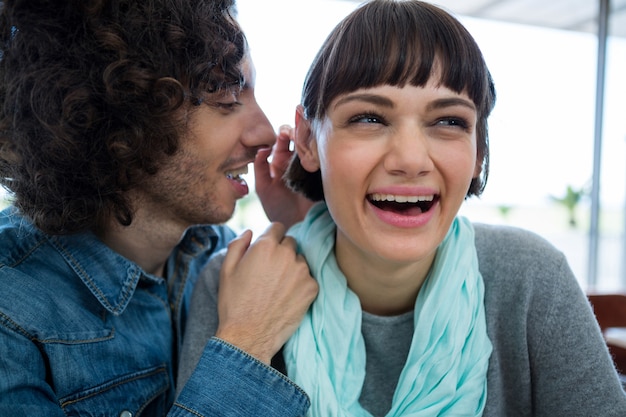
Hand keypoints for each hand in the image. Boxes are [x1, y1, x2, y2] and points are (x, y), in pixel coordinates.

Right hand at [215, 223, 317, 363]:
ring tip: (277, 288)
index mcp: (265, 245)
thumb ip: (238, 244)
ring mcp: (302, 271)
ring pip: (300, 261)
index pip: (277, 227)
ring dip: (292, 268)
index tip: (267, 250)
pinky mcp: (312, 288)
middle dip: (281, 252)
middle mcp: (287, 254)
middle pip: (290, 243)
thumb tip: (250, 232)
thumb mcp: (227, 270)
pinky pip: (308, 278)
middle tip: (270, 273)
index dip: (271, 237)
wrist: (249, 336)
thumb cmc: (234, 303)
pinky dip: (300, 285)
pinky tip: (286, 297)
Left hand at [254, 125, 314, 228]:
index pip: (281, 142)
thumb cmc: (278, 209)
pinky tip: (317, 149)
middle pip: (297, 139)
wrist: (297, 225)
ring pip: (310, 145)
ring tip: (306, 139)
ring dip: (308, 140)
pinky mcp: (321, 172)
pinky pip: (321, 158)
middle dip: (296, 133)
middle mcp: (295, 161)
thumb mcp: (263, 188)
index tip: (284, 134)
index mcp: (280, 162)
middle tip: (294, 133)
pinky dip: (320, 151)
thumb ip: (259, 168)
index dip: (282, 135)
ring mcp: (309, 165)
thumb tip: (262, 149)